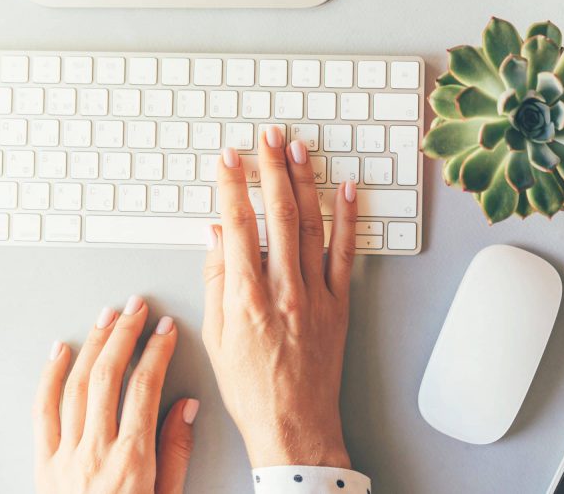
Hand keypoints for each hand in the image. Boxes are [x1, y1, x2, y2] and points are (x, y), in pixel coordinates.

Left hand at [33, 297, 198, 493]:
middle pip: (108, 376)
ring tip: (107, 317)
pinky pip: (42, 410)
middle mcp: (95, 454)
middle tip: (136, 308)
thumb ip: (176, 453)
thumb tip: (184, 407)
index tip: (166, 330)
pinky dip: (50, 375)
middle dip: (124, 334)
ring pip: (76, 385)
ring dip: (93, 344)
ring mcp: (64, 457)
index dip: (157, 351)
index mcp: (131, 462)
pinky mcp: (42, 464)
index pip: (144, 388)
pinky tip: (60, 350)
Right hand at [202, 128, 357, 468]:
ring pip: (312, 225)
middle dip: (272, 168)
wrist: (295, 425)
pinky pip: (345, 254)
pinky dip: (347, 219)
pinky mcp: (339, 304)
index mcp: (247, 296)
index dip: (232, 184)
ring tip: (299, 150)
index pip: (238, 224)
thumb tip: (217, 235)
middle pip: (279, 214)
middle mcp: (283, 289)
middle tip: (269, 137)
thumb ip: (216, 279)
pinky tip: (346, 191)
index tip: (229, 157)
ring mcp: (315, 294)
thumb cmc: (251, 387)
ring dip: (306, 182)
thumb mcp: (216, 335)